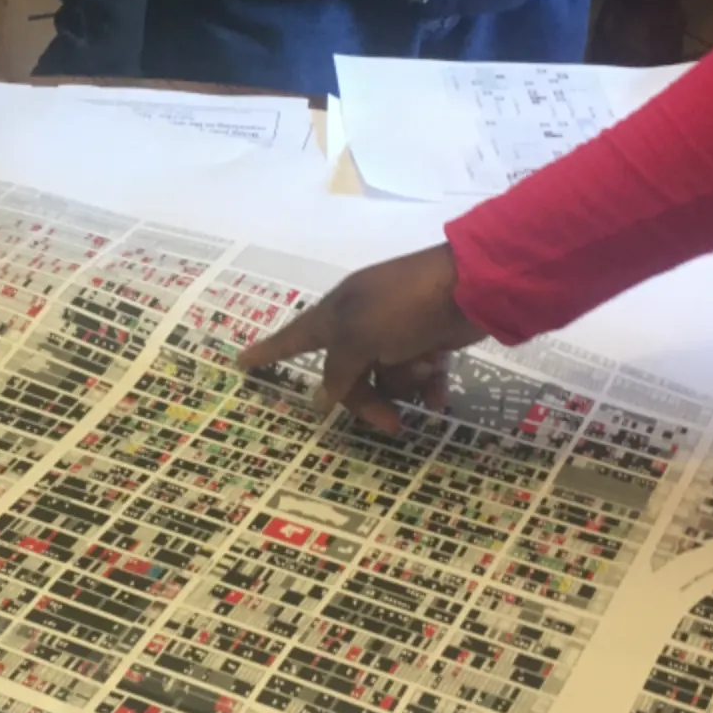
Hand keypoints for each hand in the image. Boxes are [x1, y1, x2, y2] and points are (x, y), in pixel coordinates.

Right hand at [237, 244, 485, 432]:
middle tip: (391, 426)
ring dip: (405, 385)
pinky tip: (440, 391)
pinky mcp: (427, 338)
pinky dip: (427, 384)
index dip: (269, 352)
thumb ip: (339, 369)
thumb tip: (323, 397)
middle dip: (369, 401)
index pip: (294, 337)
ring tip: (427, 374)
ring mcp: (395, 330)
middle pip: (347, 374)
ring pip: (385, 377)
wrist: (470, 286)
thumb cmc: (405, 307)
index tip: (242, 362)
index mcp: (336, 313)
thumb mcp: (360, 337)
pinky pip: (417, 373)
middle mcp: (360, 322)